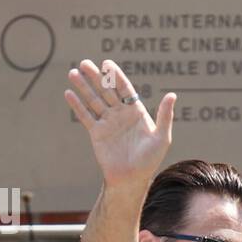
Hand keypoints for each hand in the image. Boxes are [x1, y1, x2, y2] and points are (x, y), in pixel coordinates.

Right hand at [65, 59, 175, 187]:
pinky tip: (68, 93)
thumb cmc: (150, 160)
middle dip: (95, 77)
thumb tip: (172, 95)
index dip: (115, 76)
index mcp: (136, 112)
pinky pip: (85, 116)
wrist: (131, 179)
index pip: (124, 89)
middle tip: (85, 63)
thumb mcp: (161, 137)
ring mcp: (107, 123)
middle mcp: (120, 114)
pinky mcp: (96, 133)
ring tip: (73, 72)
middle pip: (106, 91)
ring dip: (83, 87)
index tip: (107, 64)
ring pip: (93, 100)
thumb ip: (164, 116)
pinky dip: (77, 105)